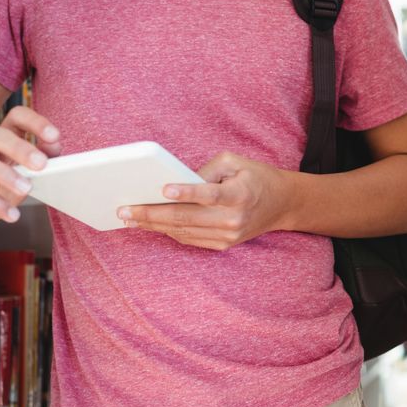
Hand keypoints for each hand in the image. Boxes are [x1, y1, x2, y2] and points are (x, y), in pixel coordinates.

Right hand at [0, 107, 61, 237]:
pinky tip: (12, 214)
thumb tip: (55, 146)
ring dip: (6, 174)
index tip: (55, 136)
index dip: (35, 122)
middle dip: (21, 148)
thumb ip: (41, 159)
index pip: (16, 117)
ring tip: (27, 189)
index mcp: (4, 140)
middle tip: (41, 165)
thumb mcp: (24, 174)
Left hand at [117, 150, 291, 249]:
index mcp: (240, 193)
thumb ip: (205, 170)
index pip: (210, 194)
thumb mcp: (235, 161)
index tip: (163, 189)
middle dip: (152, 213)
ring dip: (153, 225)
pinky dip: (167, 231)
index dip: (186, 192)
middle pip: (187, 217)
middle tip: (125, 209)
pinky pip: (189, 239)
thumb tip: (174, 182)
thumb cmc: (254, 176)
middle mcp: (234, 219)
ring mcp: (228, 236)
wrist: (281, 204)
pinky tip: (148, 223)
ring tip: (128, 217)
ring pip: (183, 231)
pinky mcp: (223, 245)